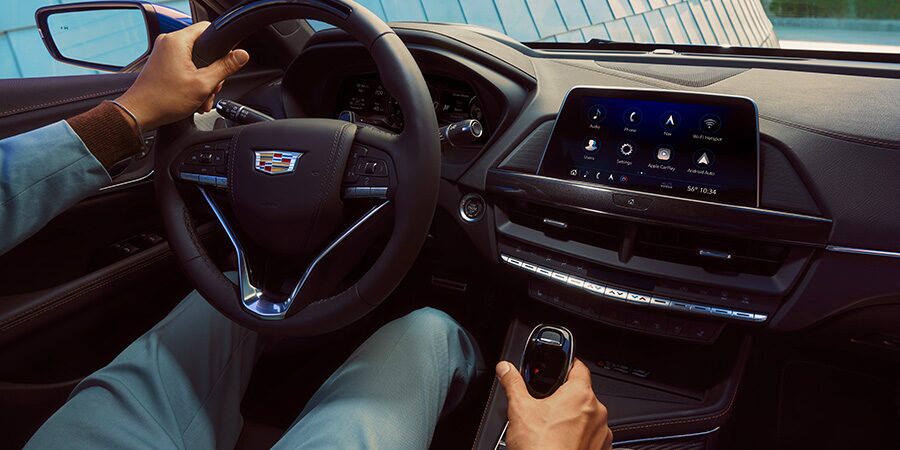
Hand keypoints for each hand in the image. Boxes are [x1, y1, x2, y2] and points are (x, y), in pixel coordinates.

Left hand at [116, 21, 249, 129]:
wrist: (140, 113)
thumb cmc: (164, 99)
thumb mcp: (203, 84)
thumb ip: (225, 67)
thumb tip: (242, 55)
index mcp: (177, 41)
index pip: (208, 28)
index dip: (222, 45)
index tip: (226, 61)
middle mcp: (168, 43)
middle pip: (203, 48)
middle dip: (212, 70)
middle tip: (212, 87)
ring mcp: (163, 53)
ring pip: (195, 60)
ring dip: (203, 80)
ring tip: (202, 97)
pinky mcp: (162, 64)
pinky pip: (184, 67)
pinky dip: (192, 81)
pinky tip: (195, 97)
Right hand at [497, 359, 612, 449]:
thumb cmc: (541, 447)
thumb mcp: (519, 409)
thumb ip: (513, 384)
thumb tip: (505, 369)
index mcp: (579, 394)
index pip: (579, 367)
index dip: (568, 365)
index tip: (560, 368)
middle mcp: (597, 412)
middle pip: (581, 394)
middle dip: (564, 398)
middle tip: (546, 407)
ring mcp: (602, 433)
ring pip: (587, 417)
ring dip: (574, 419)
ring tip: (551, 429)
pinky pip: (592, 437)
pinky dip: (579, 438)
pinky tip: (561, 443)